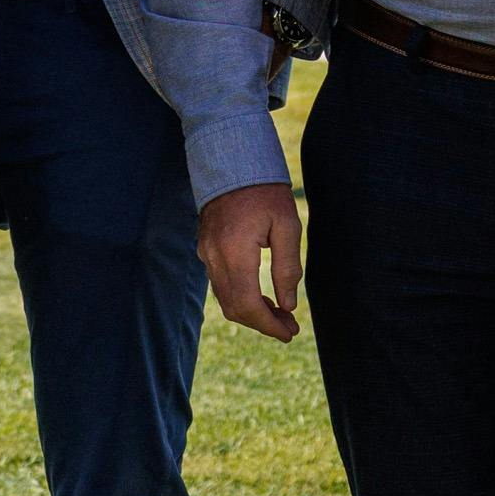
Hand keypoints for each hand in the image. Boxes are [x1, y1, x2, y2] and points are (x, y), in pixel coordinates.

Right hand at [198, 183, 301, 342]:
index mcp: (235, 251)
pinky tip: (260, 295)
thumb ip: (287, 268)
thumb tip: (288, 305)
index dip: (269, 325)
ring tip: (279, 314)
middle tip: (289, 327)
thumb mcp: (287, 226)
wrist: (231, 163)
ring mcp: (205, 253)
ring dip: (251, 312)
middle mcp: (214, 257)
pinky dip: (239, 297)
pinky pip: (219, 284)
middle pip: (234, 308)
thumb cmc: (265, 191)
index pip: (248, 304)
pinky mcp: (204, 249)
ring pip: (225, 299)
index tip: (290, 332)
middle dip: (262, 323)